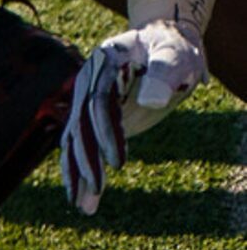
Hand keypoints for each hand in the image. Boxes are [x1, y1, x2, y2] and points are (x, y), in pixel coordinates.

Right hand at [60, 19, 207, 213]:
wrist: (161, 42)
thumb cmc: (172, 49)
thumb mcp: (175, 56)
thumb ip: (163, 74)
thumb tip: (151, 101)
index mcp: (106, 60)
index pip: (99, 99)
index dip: (105, 131)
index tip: (118, 162)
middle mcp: (89, 77)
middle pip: (80, 120)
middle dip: (86, 157)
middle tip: (96, 191)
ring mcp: (87, 95)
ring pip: (74, 135)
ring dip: (76, 170)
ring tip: (82, 206)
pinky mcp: (92, 113)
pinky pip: (79, 141)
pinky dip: (78, 169)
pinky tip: (80, 197)